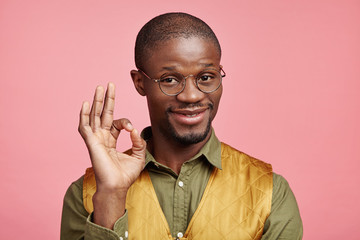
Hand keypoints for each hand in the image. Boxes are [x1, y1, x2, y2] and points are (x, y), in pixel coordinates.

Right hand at [78, 82, 145, 227]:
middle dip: (106, 99)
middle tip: (109, 85)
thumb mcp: (138, 155)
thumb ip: (138, 141)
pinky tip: (86, 103)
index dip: (125, 122)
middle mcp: (102, 138)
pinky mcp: (91, 143)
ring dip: (97, 102)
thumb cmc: (126, 174)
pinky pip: (85, 127)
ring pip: (94, 116)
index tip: (131, 129)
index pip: (116, 123)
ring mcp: (95, 139)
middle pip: (103, 114)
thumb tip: (135, 130)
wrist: (117, 186)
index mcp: (111, 140)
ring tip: (100, 88)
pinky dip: (84, 115)